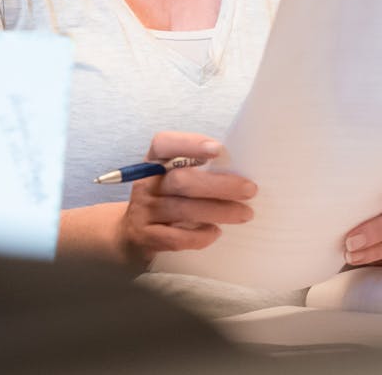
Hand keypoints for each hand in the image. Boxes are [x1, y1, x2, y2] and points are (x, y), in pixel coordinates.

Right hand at [117, 132, 255, 266]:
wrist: (132, 233)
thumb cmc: (166, 199)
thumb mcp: (172, 178)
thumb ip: (196, 170)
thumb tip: (240, 170)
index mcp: (154, 161)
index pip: (163, 143)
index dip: (189, 144)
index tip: (218, 150)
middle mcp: (146, 183)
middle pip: (181, 180)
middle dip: (219, 185)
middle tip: (250, 190)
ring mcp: (143, 210)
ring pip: (182, 210)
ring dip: (218, 211)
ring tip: (245, 213)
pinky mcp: (146, 236)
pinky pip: (175, 238)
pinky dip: (199, 236)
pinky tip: (215, 232)